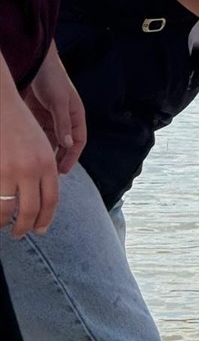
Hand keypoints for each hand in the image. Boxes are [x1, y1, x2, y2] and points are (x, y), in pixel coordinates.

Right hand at [0, 88, 59, 237]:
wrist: (2, 106)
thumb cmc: (19, 126)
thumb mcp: (40, 147)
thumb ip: (43, 170)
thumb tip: (40, 197)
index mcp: (47, 164)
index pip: (51, 199)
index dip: (45, 218)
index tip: (40, 229)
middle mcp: (30, 169)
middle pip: (31, 209)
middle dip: (25, 226)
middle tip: (19, 234)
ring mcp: (9, 171)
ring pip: (8, 208)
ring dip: (4, 222)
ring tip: (3, 226)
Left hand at [23, 44, 86, 173]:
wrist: (37, 64)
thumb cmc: (53, 79)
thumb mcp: (59, 102)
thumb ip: (63, 123)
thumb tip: (68, 144)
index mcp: (76, 116)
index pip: (78, 142)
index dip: (72, 157)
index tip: (63, 170)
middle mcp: (65, 120)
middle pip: (64, 145)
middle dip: (59, 159)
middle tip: (50, 174)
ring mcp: (51, 119)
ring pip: (50, 142)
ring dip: (46, 153)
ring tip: (38, 166)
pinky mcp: (39, 117)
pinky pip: (38, 135)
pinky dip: (35, 144)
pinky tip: (29, 152)